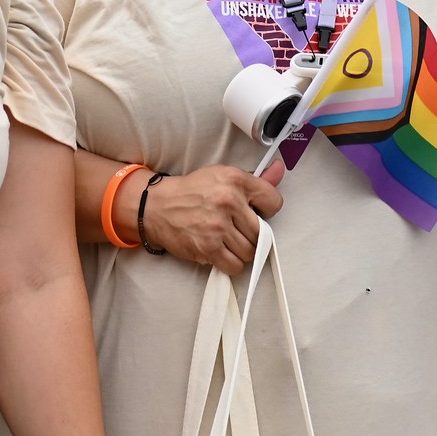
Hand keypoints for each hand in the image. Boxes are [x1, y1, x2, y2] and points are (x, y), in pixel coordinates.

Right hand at [138, 162, 283, 273]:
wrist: (157, 206)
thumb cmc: (192, 191)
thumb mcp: (222, 175)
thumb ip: (255, 179)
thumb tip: (280, 170)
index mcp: (235, 180)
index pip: (273, 202)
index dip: (266, 210)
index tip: (254, 212)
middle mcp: (229, 201)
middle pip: (262, 232)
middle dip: (251, 233)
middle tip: (236, 228)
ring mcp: (218, 226)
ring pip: (250, 251)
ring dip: (241, 250)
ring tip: (226, 239)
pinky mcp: (208, 247)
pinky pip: (235, 266)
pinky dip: (230, 263)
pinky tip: (220, 252)